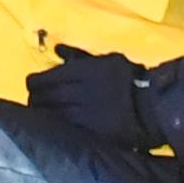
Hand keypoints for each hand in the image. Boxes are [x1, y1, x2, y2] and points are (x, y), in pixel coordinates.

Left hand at [22, 48, 155, 142]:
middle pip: (45, 97)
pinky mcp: (90, 133)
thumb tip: (57, 49)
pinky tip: (51, 127)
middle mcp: (81, 92)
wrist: (151, 107)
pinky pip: (64, 130)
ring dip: (41, 115)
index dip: (35, 83)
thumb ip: (79, 56)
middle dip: (35, 99)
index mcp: (84, 72)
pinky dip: (54, 127)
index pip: (46, 78)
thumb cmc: (128, 79)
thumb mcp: (106, 60)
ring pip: (51, 115)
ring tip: (39, 115)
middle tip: (33, 101)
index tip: (32, 85)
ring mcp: (85, 114)